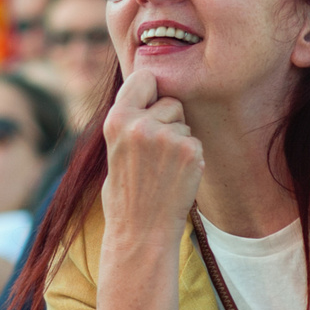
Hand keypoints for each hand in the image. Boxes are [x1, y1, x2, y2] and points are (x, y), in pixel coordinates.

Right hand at [100, 69, 204, 245]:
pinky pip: (195, 143)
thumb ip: (130, 120)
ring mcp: (167, 137)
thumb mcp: (115, 148)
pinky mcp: (189, 151)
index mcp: (117, 119)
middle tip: (154, 153)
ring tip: (162, 170)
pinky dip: (190, 158)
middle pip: (171, 101)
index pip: (144, 77)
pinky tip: (175, 178)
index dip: (151, 90)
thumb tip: (152, 92)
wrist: (140, 231)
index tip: (152, 103)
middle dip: (169, 119)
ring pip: (184, 124)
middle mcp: (141, 124)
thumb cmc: (125, 193)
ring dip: (179, 141)